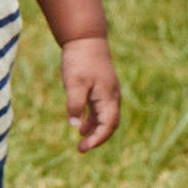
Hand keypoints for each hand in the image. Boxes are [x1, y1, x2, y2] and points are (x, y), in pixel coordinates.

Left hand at [59, 35, 120, 151]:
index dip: (97, 139)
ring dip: (95, 130)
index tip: (83, 147)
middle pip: (110, 124)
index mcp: (108, 97)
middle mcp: (112, 96)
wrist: (85, 38)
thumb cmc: (80, 60)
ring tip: (81, 140)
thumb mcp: (74, 83)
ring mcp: (108, 92)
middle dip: (98, 138)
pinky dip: (93, 119)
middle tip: (81, 149)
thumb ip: (75, 104)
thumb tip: (75, 126)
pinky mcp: (102, 88)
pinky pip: (101, 109)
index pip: (108, 125)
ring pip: (105, 117)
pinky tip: (81, 124)